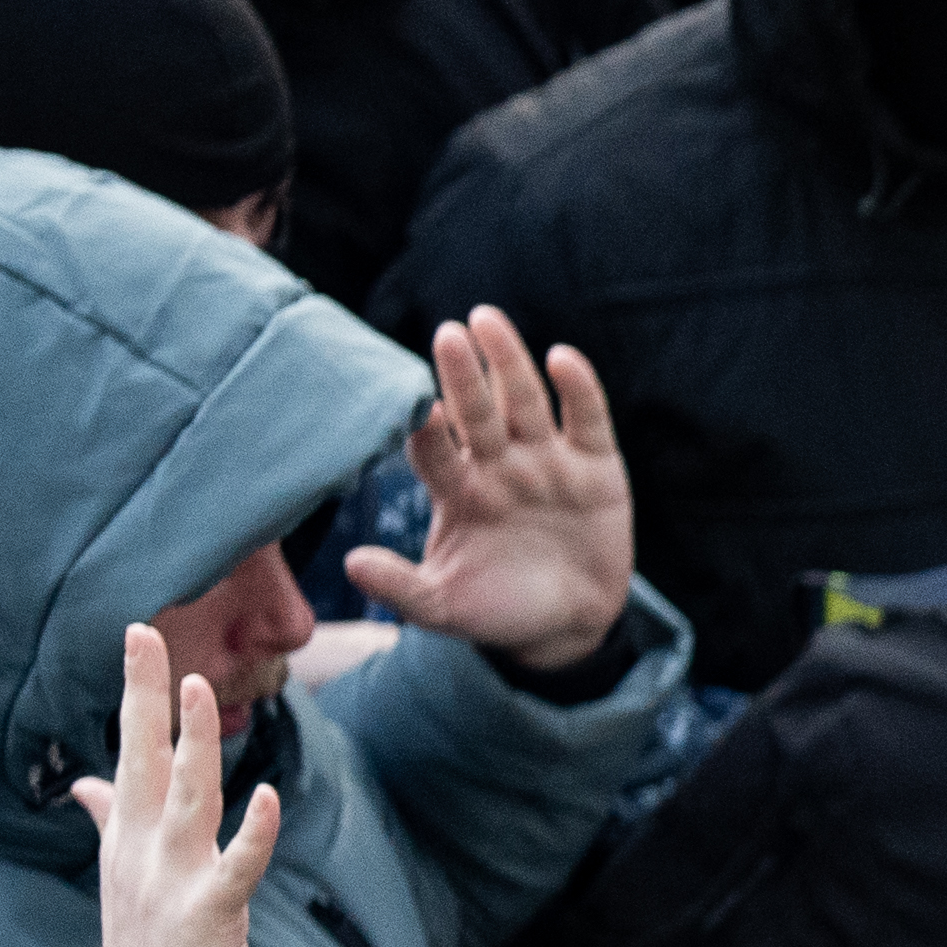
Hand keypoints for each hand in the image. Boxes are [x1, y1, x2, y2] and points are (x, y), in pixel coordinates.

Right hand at [76, 619, 275, 946]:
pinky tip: (270, 798)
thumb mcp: (123, 874)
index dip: (136, 693)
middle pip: (146, 760)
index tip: (138, 636)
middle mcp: (143, 849)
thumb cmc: (147, 946)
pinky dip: (255, 833)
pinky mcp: (211, 915)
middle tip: (147, 639)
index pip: (131, 750)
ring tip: (197, 690)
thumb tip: (90, 785)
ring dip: (194, 745)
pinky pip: (237, 867)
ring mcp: (173, 880)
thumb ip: (110, 822)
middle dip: (146, 700)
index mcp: (128, 834)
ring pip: (188, 798)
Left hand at [343, 308, 636, 679]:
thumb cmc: (497, 610)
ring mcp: (546, 461)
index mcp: (457, 490)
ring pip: (525, 402)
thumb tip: (350, 563)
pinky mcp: (595, 467)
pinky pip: (587, 420)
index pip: (433, 448)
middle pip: (477, 412)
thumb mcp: (444, 608)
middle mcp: (497, 465)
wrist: (567, 625)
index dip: (424, 427)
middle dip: (463, 376)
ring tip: (487, 320)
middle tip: (447, 334)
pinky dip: (579, 390)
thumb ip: (401, 587)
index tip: (415, 404)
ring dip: (508, 362)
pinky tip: (562, 359)